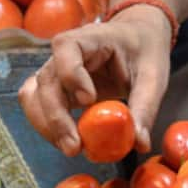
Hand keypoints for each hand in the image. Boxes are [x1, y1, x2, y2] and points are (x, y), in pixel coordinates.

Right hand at [18, 5, 171, 156]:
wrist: (137, 42)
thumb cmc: (144, 53)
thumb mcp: (153, 78)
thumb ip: (145, 108)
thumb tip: (140, 144)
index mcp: (90, 38)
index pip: (66, 48)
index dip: (72, 74)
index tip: (89, 100)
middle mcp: (64, 53)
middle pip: (46, 81)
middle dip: (56, 117)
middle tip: (74, 147)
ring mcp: (56, 71)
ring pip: (34, 96)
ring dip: (46, 125)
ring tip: (71, 148)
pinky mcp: (57, 89)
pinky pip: (38, 107)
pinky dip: (47, 127)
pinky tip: (68, 142)